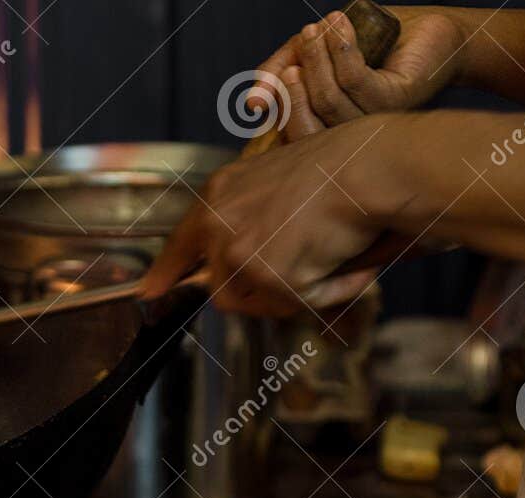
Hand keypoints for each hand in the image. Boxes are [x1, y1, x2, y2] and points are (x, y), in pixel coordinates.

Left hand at [139, 119, 392, 316]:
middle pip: (222, 289)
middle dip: (262, 291)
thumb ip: (252, 217)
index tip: (149, 292)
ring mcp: (239, 251)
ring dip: (295, 293)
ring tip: (331, 256)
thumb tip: (246, 262)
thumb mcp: (280, 183)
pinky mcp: (267, 276)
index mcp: (220, 194)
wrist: (375, 166)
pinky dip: (329, 292)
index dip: (165, 272)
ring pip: (256, 303)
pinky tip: (347, 260)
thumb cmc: (347, 167)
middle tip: (305, 270)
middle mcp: (218, 223)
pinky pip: (298, 305)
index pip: (181, 243)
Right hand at [248, 6, 466, 138]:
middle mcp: (349, 140)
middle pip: (305, 124)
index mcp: (327, 135)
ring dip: (318, 59)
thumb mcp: (314, 57)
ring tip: (316, 28)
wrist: (430, 32)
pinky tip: (339, 25)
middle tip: (296, 47)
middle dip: (293, 84)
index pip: (290, 134)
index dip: (277, 106)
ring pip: (330, 101)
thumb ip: (280, 74)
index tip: (276, 74)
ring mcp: (373, 124)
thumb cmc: (372, 45)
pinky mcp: (395, 101)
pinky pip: (357, 81)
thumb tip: (252, 104)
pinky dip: (342, 50)